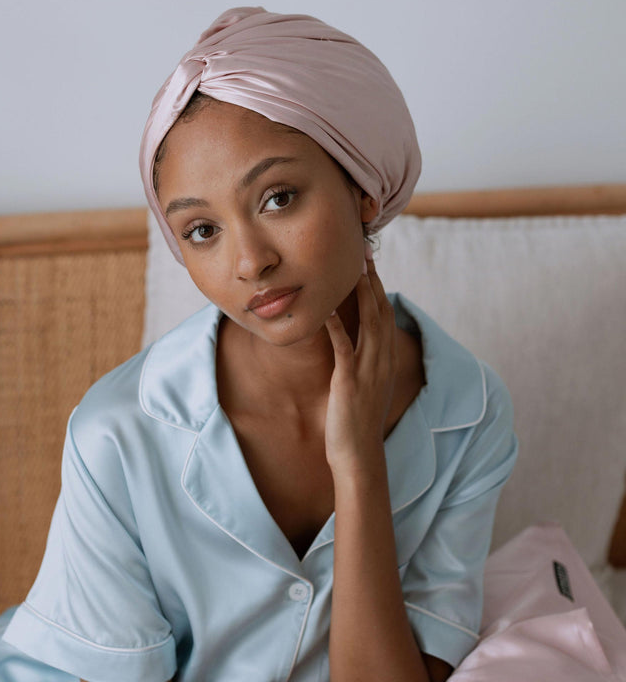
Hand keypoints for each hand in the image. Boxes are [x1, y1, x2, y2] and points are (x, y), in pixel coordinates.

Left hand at [323, 256, 396, 475]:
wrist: (359, 455)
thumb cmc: (357, 422)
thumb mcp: (365, 386)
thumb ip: (362, 363)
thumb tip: (353, 346)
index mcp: (385, 359)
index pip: (385, 314)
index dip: (378, 287)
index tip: (369, 264)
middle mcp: (381, 360)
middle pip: (380, 310)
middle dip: (372, 280)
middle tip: (363, 254)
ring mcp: (368, 370)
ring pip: (368, 323)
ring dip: (360, 294)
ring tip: (351, 270)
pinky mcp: (349, 381)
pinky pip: (344, 347)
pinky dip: (335, 326)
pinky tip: (324, 309)